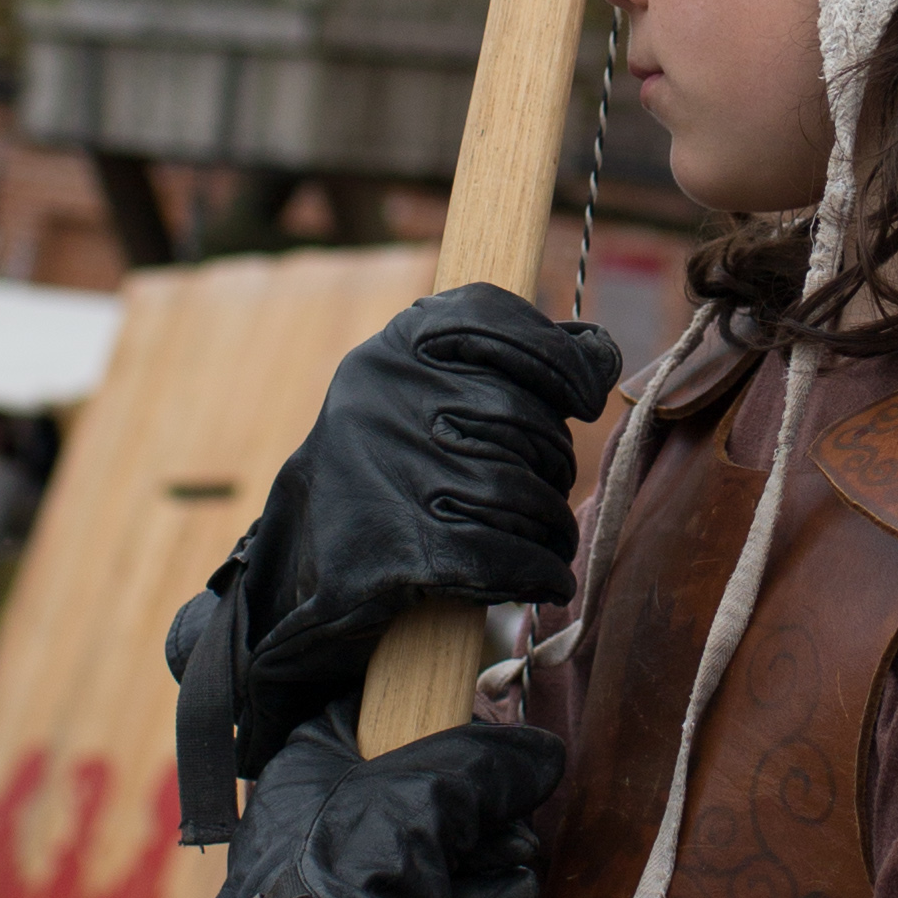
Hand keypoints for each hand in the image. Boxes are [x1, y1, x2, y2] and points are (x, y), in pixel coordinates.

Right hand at [167, 286, 617, 780]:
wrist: (300, 569)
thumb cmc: (393, 472)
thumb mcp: (428, 397)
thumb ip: (506, 365)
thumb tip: (597, 353)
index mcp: (389, 350)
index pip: (490, 317)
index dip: (556, 355)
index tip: (584, 395)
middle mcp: (378, 399)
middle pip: (519, 416)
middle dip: (554, 462)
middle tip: (549, 489)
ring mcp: (381, 472)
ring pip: (517, 491)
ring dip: (551, 525)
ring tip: (550, 538)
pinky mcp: (389, 550)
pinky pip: (500, 556)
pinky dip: (538, 572)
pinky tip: (547, 579)